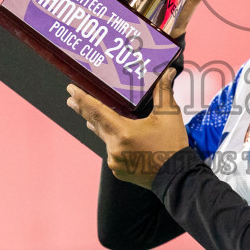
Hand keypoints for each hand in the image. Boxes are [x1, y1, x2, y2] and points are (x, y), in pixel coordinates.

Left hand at [66, 69, 188, 188]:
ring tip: (93, 119)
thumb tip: (168, 73)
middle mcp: (115, 148)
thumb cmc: (172, 145)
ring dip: (102, 128)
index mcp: (124, 132)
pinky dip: (115, 144)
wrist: (177, 177)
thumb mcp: (169, 116)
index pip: (97, 111)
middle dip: (83, 111)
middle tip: (71, 100)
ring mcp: (115, 161)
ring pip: (106, 139)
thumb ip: (164, 92)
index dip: (83, 99)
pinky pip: (112, 153)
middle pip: (96, 124)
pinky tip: (121, 141)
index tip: (71, 90)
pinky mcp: (118, 171)